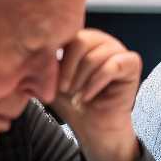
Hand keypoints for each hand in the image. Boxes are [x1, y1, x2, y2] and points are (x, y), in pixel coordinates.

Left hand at [51, 29, 141, 160]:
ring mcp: (118, 49)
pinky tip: (88, 97)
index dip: (57, 59)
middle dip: (69, 70)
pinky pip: (113, 66)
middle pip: (81, 42)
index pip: (66, 35)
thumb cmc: (73, 102)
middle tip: (66, 90)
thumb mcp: (51, 80)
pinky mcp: (132, 63)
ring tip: (77, 95)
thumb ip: (43, 62)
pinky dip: (96, 83)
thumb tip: (28, 50)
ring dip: (82, 80)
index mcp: (81, 38)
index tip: (52, 83)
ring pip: (95, 57)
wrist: (92, 126)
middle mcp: (101, 39)